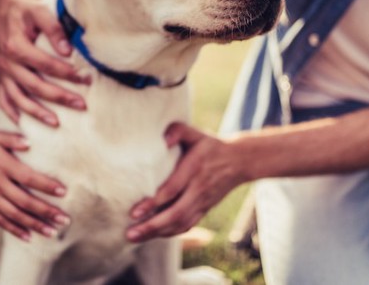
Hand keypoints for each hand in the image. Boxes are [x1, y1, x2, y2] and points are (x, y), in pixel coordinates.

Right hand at [0, 0, 89, 125]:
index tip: (87, 79)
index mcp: (16, 45)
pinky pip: (2, 98)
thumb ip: (53, 28)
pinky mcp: (0, 76)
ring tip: (56, 123)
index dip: (67, 73)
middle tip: (82, 105)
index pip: (45, 64)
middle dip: (60, 97)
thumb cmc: (27, 8)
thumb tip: (67, 50)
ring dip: (37, 112)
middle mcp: (6, 62)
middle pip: (35, 85)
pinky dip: (11, 112)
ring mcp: (2, 71)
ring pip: (18, 97)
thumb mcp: (39, 10)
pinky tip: (22, 124)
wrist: (3, 7)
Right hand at [0, 131, 69, 240]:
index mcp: (2, 164)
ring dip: (34, 224)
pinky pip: (0, 221)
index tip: (63, 192)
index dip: (46, 185)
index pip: (28, 178)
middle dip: (46, 211)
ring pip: (14, 215)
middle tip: (64, 219)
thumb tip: (30, 142)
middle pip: (24, 201)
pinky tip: (29, 236)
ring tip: (52, 232)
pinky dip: (15, 230)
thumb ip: (13, 138)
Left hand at [126, 123, 244, 241]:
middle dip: (152, 225)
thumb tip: (162, 141)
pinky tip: (153, 235)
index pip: (172, 190)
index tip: (134, 212)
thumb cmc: (210, 145)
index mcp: (194, 169)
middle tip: (130, 233)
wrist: (239, 160)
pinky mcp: (205, 209)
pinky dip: (170, 233)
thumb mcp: (195, 133)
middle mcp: (198, 189)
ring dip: (157, 233)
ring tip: (135, 237)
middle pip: (175, 213)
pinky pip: (187, 225)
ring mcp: (203, 201)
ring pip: (180, 223)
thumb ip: (178, 130)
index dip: (153, 203)